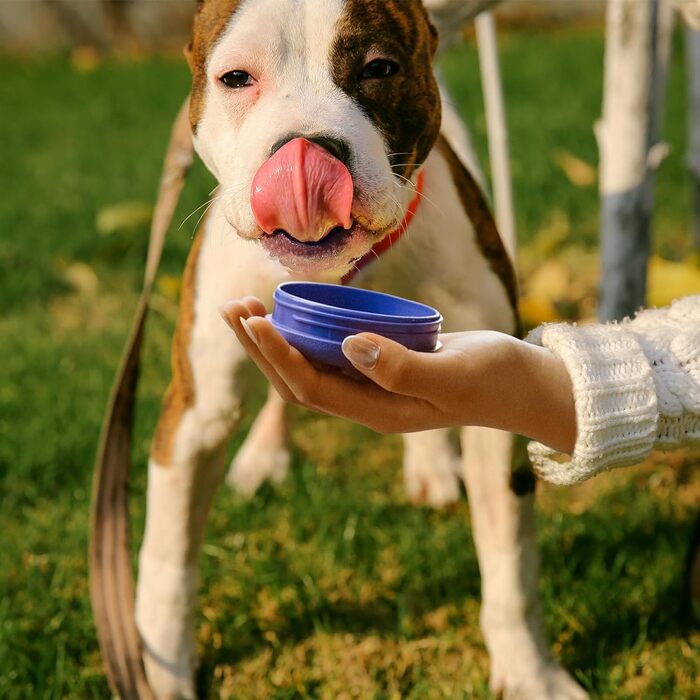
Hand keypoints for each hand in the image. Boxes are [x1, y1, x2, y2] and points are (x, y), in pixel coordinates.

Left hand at [220, 297, 575, 451]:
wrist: (523, 385)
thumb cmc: (497, 379)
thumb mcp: (456, 374)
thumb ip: (404, 366)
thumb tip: (350, 346)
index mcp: (378, 413)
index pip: (311, 388)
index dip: (278, 357)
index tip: (255, 320)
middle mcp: (367, 404)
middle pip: (296, 381)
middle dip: (260, 347)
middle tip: (230, 307)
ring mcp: (373, 387)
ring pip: (309, 367)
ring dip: (274, 340)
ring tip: (245, 306)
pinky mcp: (382, 366)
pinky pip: (331, 353)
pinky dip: (306, 332)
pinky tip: (293, 310)